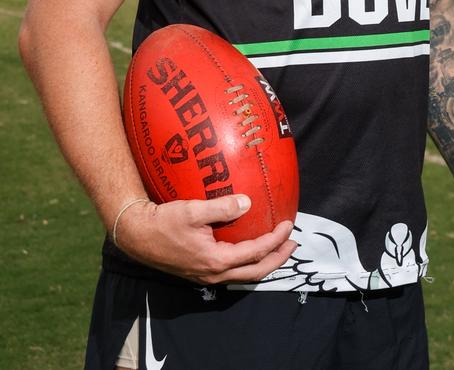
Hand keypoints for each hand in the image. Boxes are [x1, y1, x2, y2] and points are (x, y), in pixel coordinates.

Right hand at [114, 194, 296, 283]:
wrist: (136, 234)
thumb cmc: (163, 221)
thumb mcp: (193, 211)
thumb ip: (221, 207)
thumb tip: (247, 203)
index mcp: (216, 261)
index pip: (255, 253)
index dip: (275, 240)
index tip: (288, 225)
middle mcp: (214, 273)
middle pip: (255, 272)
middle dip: (277, 258)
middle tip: (293, 244)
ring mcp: (206, 275)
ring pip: (244, 274)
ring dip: (263, 262)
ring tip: (277, 248)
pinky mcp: (200, 270)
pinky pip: (232, 271)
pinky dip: (247, 261)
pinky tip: (248, 248)